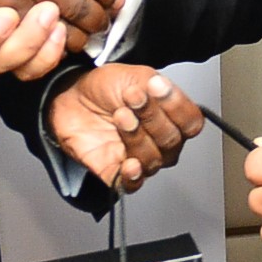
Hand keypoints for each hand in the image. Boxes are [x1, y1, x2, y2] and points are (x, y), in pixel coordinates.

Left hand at [50, 64, 205, 194]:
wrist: (71, 95)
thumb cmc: (104, 87)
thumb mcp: (134, 76)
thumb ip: (155, 86)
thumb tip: (163, 90)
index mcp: (170, 116)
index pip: (191, 123)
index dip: (177, 107)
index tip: (156, 87)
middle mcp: (159, 140)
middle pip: (172, 141)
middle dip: (151, 118)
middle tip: (132, 99)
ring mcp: (138, 157)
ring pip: (152, 160)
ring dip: (136, 137)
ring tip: (120, 116)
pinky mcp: (115, 171)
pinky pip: (132, 185)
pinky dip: (133, 177)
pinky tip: (129, 164)